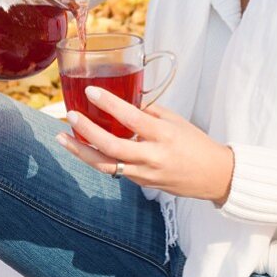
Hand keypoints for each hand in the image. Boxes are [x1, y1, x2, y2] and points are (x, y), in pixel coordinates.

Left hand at [56, 86, 234, 205]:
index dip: (109, 104)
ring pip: (106, 165)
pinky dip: (97, 158)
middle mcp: (153, 156)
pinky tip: (84, 147)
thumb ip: (149, 111)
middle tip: (71, 116)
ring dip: (81, 151)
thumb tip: (125, 100)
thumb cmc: (196, 144)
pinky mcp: (141, 183)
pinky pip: (115, 170)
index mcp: (164, 135)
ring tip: (63, 137)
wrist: (214, 176)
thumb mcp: (176, 121)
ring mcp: (145, 173)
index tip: (91, 92)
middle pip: (112, 146)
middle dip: (87, 131)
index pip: (132, 118)